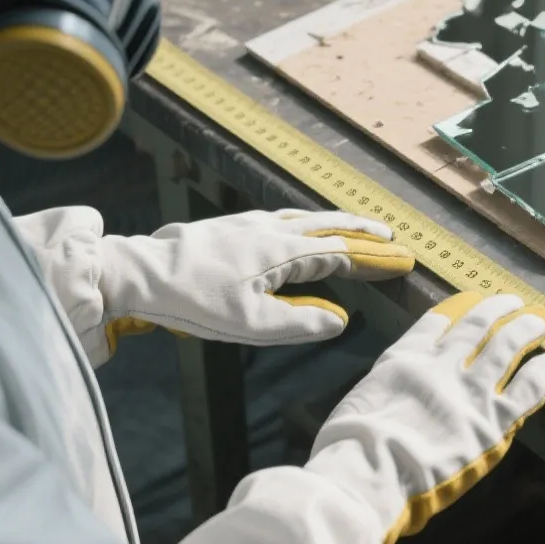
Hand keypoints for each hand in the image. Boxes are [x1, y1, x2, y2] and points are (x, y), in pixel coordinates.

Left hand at [95, 209, 414, 352]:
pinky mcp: (231, 226)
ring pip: (304, 218)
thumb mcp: (251, 325)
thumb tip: (339, 321)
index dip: (373, 259)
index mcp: (281, 252)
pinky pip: (282, 219)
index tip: (402, 261)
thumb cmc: (193, 301)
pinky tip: (298, 229)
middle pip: (328, 226)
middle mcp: (270, 230)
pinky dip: (306, 222)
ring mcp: (249, 224)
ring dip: (335, 223)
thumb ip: (299, 324)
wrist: (141, 272)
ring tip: (355, 228)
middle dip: (363, 232)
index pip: (341, 252)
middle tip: (391, 238)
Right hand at [304, 293, 544, 543]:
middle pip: (476, 326)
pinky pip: (528, 387)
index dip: (456, 309)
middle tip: (512, 303)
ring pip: (507, 346)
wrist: (369, 469)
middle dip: (497, 311)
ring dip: (525, 329)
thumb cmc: (349, 449)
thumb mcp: (358, 405)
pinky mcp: (494, 419)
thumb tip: (392, 411)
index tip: (470, 300)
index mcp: (403, 360)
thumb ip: (385, 397)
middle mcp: (441, 365)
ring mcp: (470, 390)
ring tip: (538, 321)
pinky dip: (544, 372)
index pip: (434, 323)